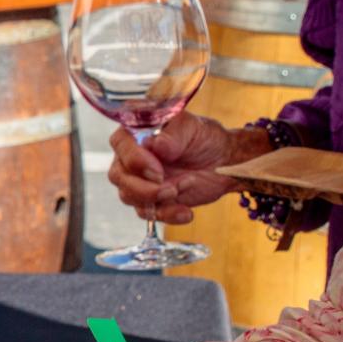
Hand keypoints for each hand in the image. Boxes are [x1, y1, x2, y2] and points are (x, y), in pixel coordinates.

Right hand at [106, 111, 246, 222]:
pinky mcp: (151, 200)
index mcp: (136, 133)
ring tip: (187, 186)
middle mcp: (131, 158)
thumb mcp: (193, 127)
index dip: (134, 160)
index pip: (120, 144)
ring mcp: (138, 181)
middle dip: (143, 187)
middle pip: (118, 176)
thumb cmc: (205, 138)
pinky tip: (186, 212)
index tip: (157, 170)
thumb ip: (173, 135)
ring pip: (128, 197)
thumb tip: (156, 146)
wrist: (224, 161)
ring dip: (157, 199)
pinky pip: (148, 214)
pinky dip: (167, 214)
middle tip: (170, 188)